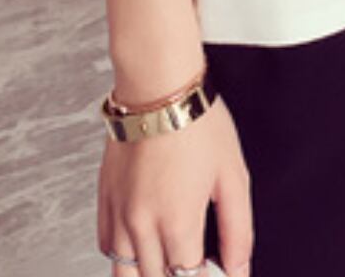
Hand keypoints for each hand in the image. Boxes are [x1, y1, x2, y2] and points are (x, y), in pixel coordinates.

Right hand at [97, 94, 253, 276]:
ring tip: (168, 262)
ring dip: (149, 273)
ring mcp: (119, 213)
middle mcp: (142, 225)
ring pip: (125, 273)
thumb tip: (239, 270)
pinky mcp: (105, 197)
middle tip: (193, 263)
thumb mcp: (233, 175)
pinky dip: (123, 255)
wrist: (157, 86)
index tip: (214, 270)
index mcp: (178, 223)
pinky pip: (106, 246)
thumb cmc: (197, 122)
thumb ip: (238, 231)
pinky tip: (141, 245)